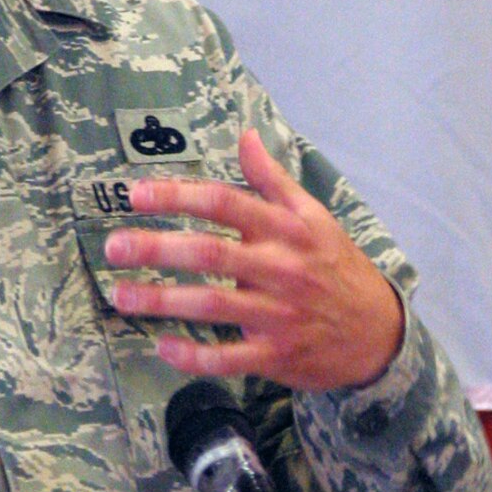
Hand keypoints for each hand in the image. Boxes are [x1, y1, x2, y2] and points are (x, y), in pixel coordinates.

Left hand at [103, 129, 404, 389]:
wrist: (378, 332)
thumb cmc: (335, 267)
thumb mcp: (314, 216)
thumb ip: (272, 179)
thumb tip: (246, 135)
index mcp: (286, 230)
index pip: (225, 203)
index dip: (179, 195)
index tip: (136, 193)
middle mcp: (281, 269)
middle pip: (211, 253)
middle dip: (157, 248)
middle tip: (113, 247)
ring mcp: (277, 315)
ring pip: (211, 305)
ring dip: (161, 302)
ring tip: (120, 296)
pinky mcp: (275, 355)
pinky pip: (228, 357)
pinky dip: (194, 355)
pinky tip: (162, 346)